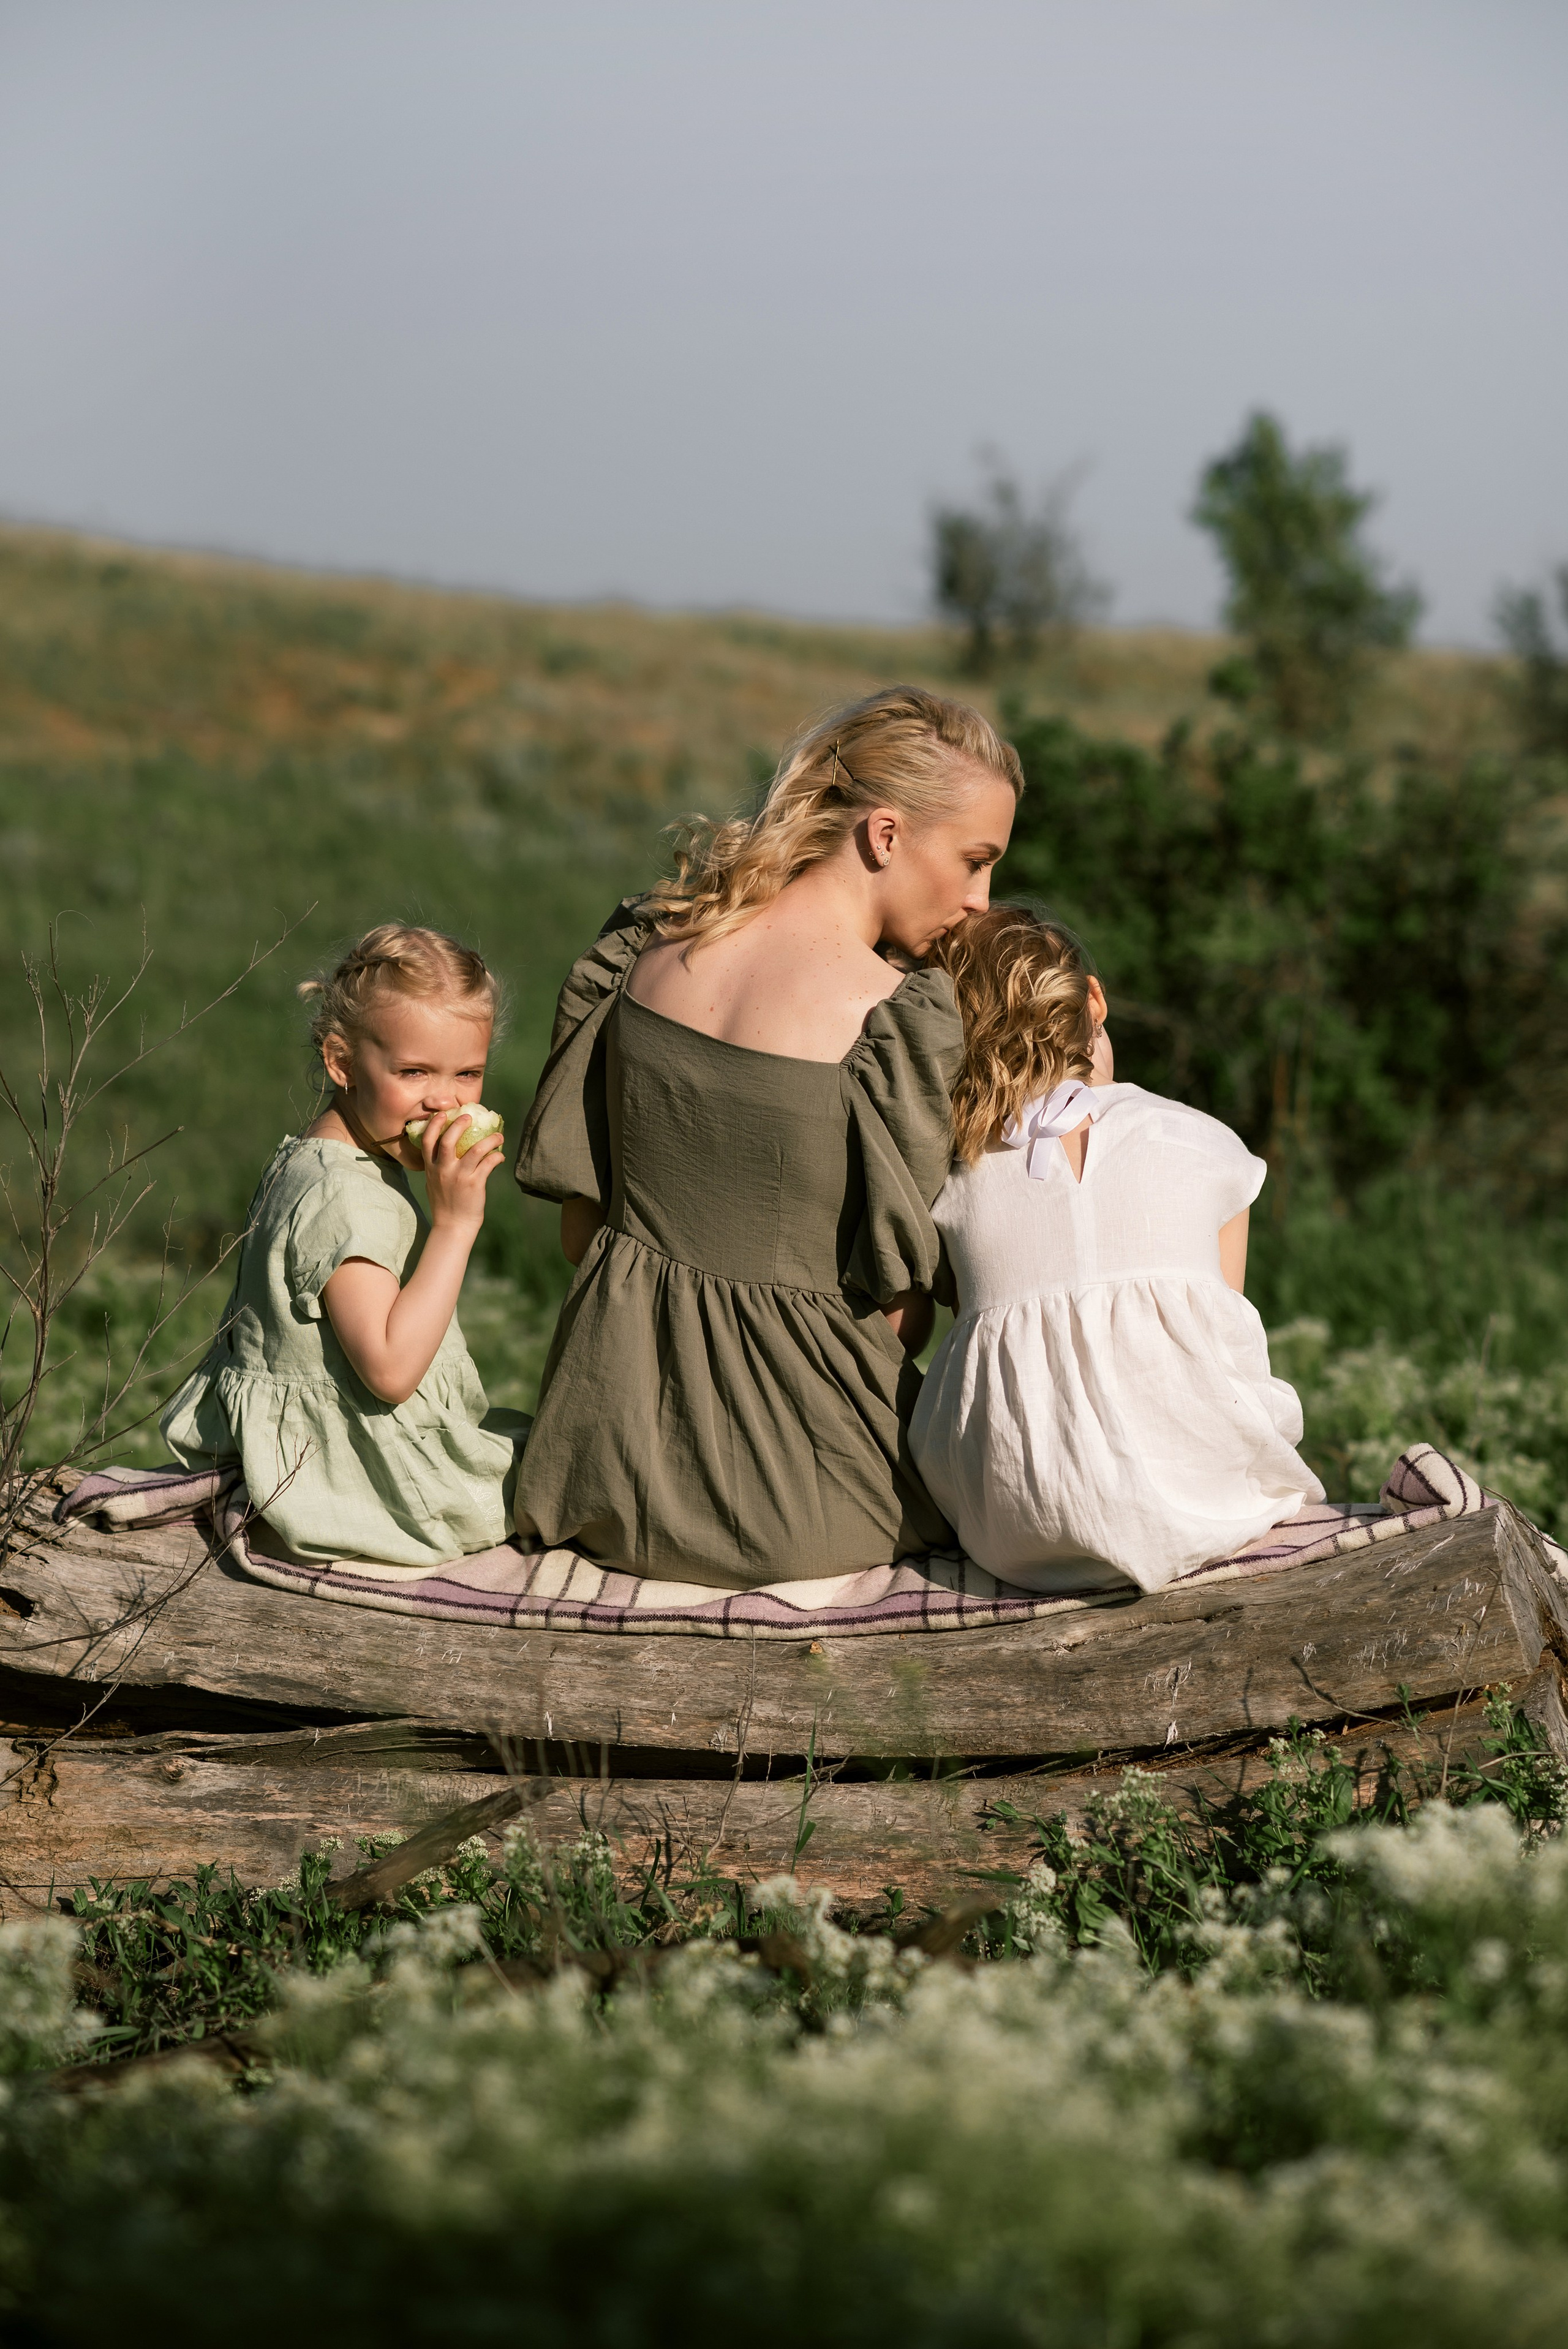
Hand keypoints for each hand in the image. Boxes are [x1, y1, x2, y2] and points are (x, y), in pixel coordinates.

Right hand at [420, 1110, 504, 1231]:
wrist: (453, 1226)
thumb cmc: (445, 1204)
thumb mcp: (433, 1182)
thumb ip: (437, 1166)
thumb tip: (446, 1149)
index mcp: (430, 1168)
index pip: (427, 1140)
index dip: (434, 1124)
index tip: (442, 1114)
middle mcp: (443, 1170)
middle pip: (448, 1140)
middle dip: (459, 1125)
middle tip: (468, 1117)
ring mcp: (459, 1177)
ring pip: (475, 1150)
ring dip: (489, 1140)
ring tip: (498, 1135)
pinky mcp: (474, 1184)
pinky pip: (488, 1164)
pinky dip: (497, 1156)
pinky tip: (500, 1156)